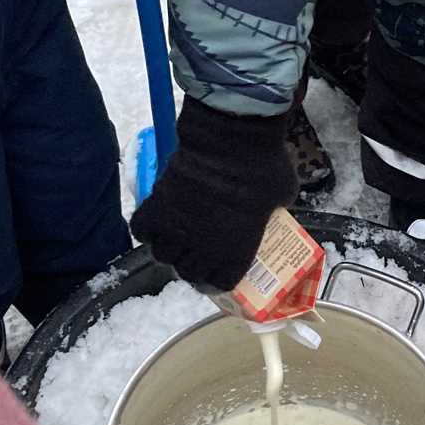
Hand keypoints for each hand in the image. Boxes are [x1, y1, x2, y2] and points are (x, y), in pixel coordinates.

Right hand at [130, 97, 296, 290]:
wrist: (230, 140)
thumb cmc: (263, 167)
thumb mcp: (282, 196)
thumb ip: (274, 209)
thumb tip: (274, 205)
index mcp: (237, 251)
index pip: (221, 283)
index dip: (219, 278)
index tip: (218, 270)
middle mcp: (203, 248)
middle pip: (187, 273)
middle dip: (191, 266)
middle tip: (195, 253)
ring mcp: (177, 229)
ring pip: (162, 255)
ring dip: (168, 249)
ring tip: (174, 237)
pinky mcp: (157, 207)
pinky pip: (142, 231)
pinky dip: (147, 229)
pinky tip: (157, 221)